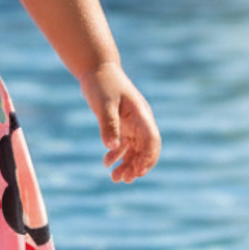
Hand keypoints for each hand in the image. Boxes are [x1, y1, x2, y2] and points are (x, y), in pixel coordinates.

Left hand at [81, 63, 159, 182]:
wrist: (96, 69)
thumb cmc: (102, 83)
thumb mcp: (104, 104)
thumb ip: (108, 125)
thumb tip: (111, 147)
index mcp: (141, 115)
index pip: (152, 140)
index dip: (148, 158)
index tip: (139, 172)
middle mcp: (140, 121)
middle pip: (144, 149)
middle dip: (136, 166)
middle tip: (124, 180)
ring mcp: (131, 123)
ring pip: (134, 149)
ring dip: (127, 164)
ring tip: (116, 179)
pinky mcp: (121, 124)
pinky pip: (123, 144)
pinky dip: (117, 155)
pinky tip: (107, 163)